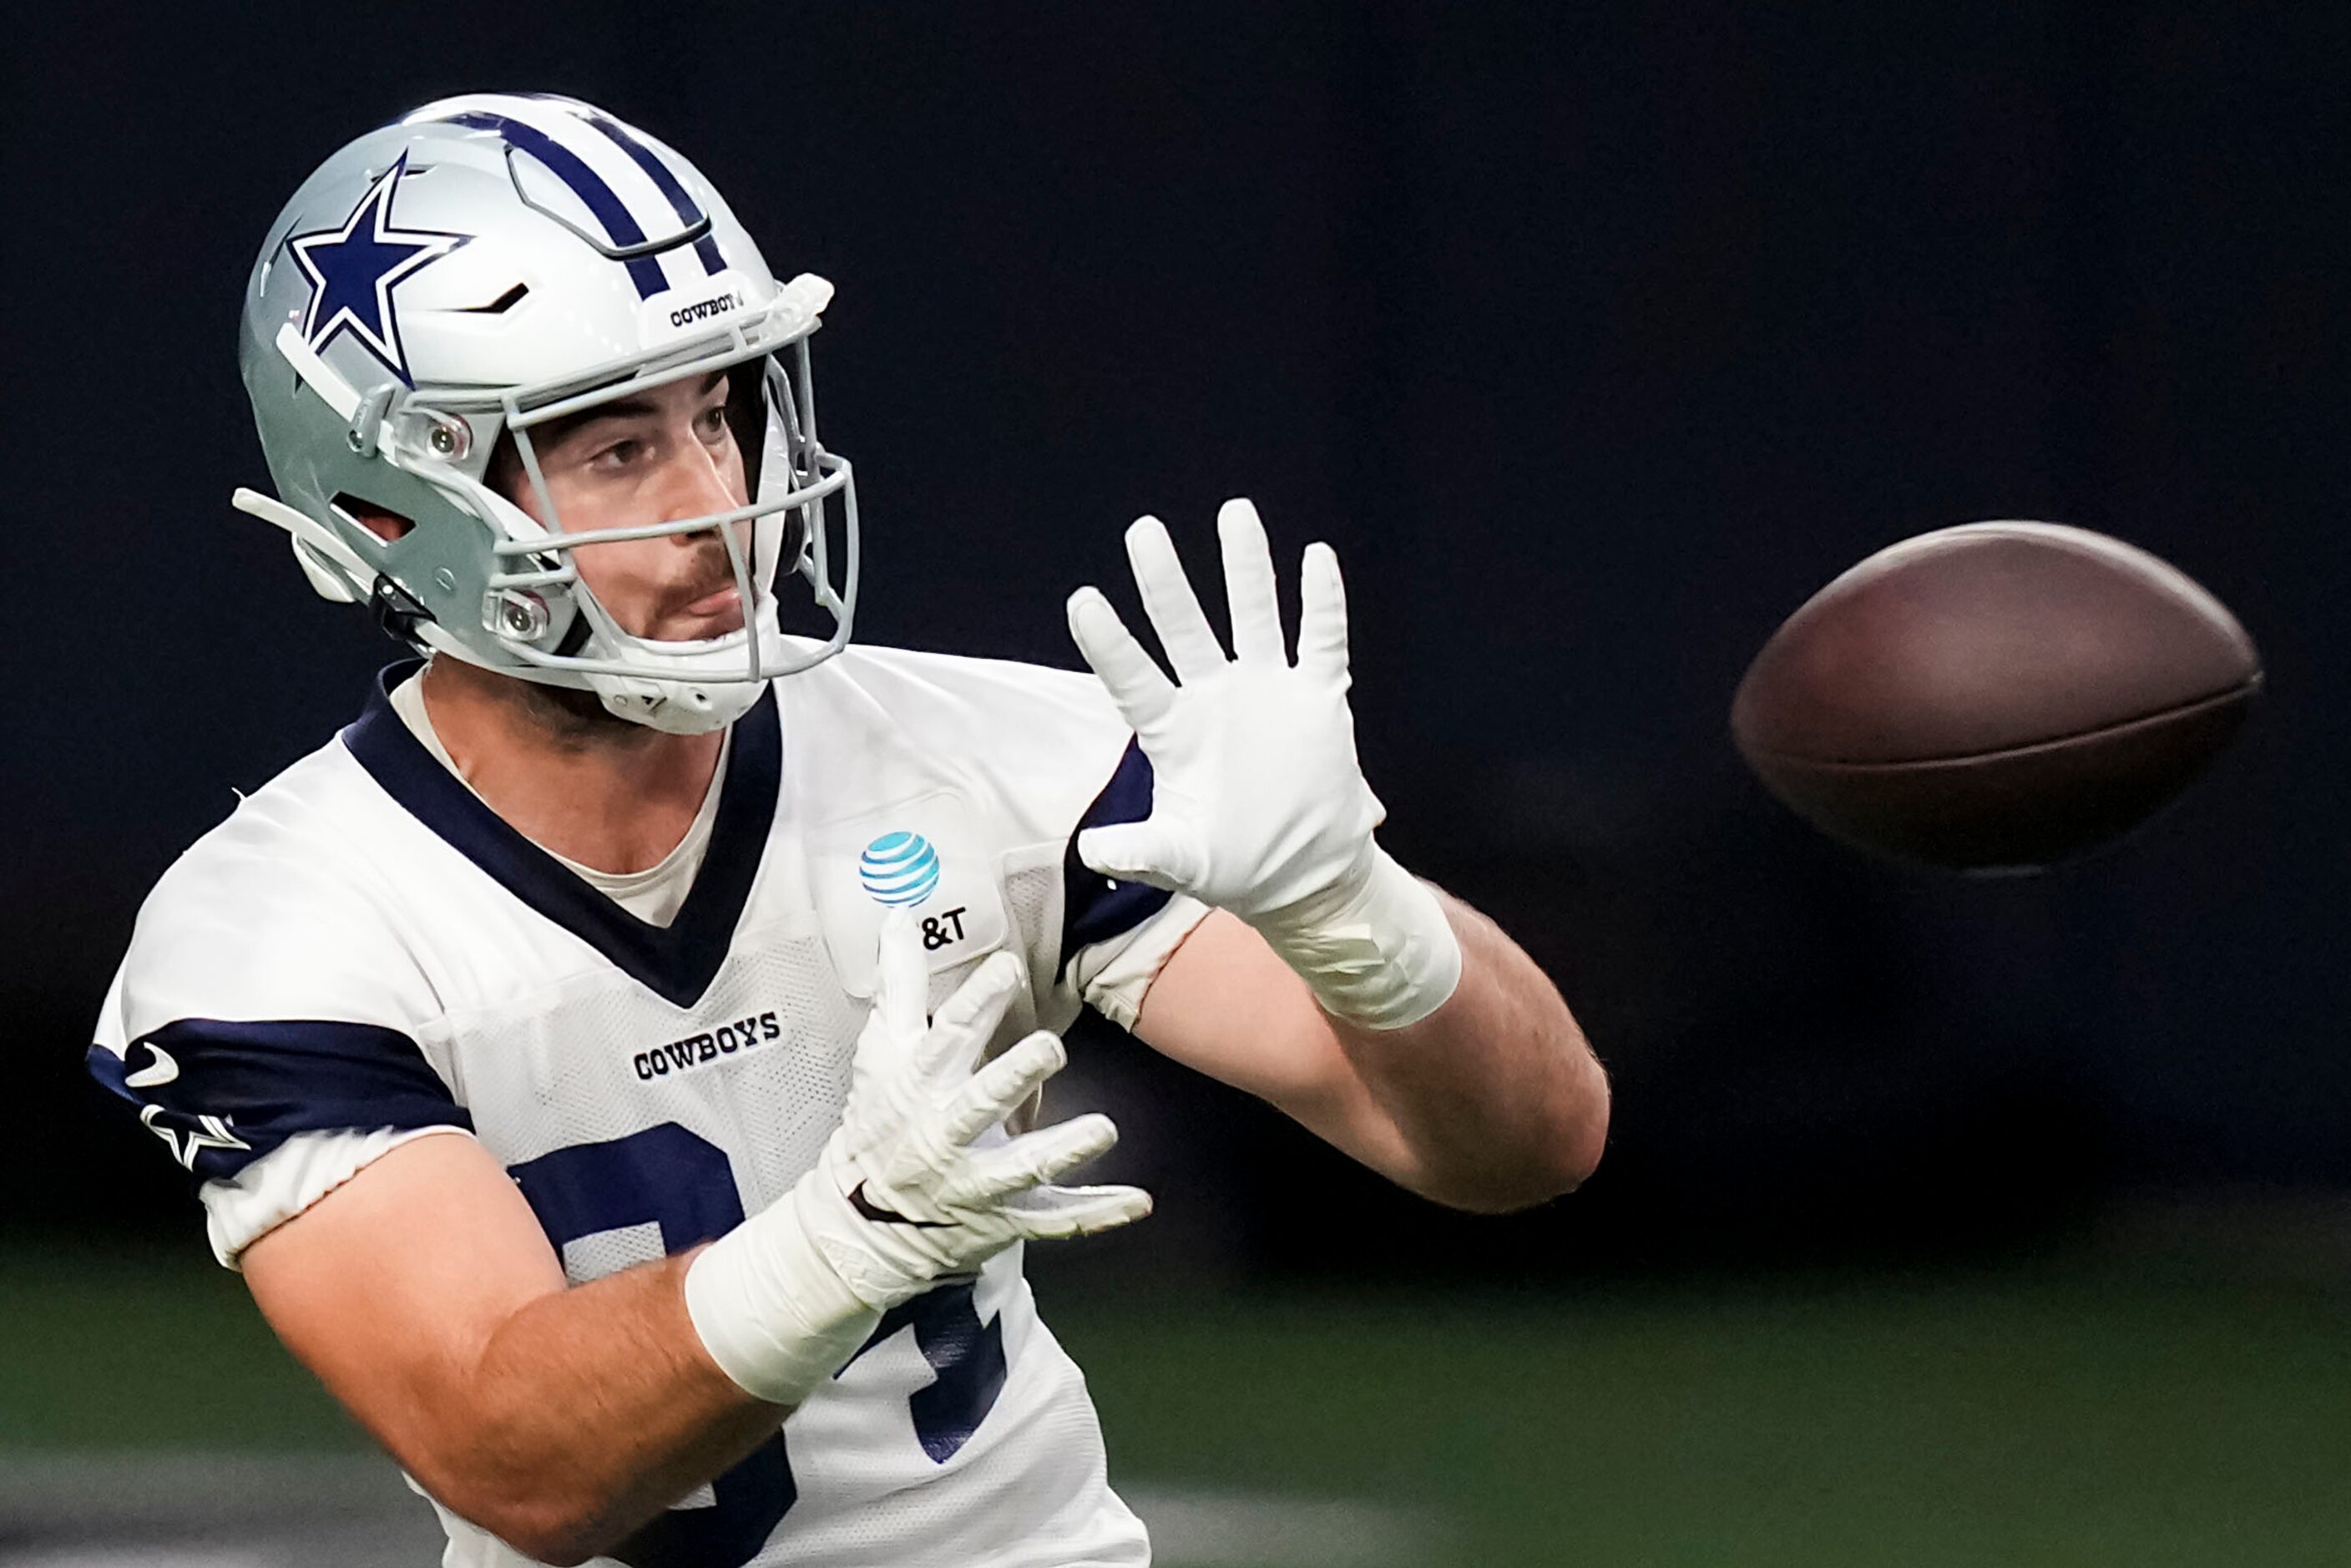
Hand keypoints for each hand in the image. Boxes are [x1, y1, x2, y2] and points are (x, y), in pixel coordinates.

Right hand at [805, 914, 1151, 1310]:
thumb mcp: (883, 1052)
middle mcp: (946, 1134)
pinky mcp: (1004, 1218)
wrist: (862, 1224)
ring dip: (1064, 1150)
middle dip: (1014, 1077)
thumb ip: (901, 985)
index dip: (977, 1001)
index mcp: (921, 1085)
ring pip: (1023, 1168)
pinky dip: (1096, 1212)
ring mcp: (976, 1182)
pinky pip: (1054, 1219)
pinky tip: (1138, 1200)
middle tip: (1051, 1047)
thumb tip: (901, 918)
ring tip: (1105, 1128)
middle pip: (981, 1103)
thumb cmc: (881, 1123)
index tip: (1006, 967)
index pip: (948, 1037)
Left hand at [1065, 498, 1383, 920]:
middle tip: (1142, 530)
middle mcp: (1216, 699)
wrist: (1307, 875)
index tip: (1083, 600)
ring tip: (1234, 512)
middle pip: (1185, 628)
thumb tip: (1091, 850)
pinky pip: (1321, 640)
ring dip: (1246, 567)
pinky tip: (1316, 557)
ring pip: (1253, 615)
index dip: (1110, 643)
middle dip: (1166, 580)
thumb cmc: (1235, 865)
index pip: (1134, 679)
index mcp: (1175, 734)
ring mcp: (1268, 692)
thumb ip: (1141, 851)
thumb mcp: (1182, 861)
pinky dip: (1322, 602)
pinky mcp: (1319, 699)